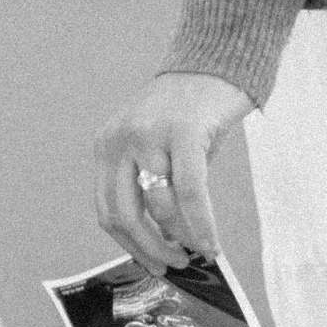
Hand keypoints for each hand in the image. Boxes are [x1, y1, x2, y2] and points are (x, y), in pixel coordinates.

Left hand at [95, 72, 253, 267]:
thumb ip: (155, 187)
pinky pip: (189, 193)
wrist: (218, 60)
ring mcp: (149, 135)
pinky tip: (211, 242)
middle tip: (175, 265)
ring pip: (159, 208)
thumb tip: (169, 240)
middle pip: (125, 216)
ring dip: (182, 239)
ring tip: (201, 250)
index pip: (107, 210)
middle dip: (151, 250)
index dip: (131, 245)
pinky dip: (201, 225)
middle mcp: (120, 140)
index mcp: (107, 146)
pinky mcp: (183, 133)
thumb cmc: (193, 111)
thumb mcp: (160, 148)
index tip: (153, 264)